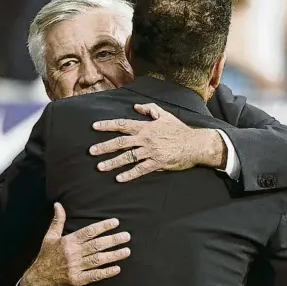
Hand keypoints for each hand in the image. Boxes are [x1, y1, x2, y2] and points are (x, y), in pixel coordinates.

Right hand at [19, 203, 130, 285]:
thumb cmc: (46, 257)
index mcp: (68, 241)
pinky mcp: (77, 280)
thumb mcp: (50, 237)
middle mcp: (73, 253)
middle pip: (96, 245)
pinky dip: (106, 272)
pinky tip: (117, 268)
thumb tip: (58, 204)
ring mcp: (75, 267)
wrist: (38, 281)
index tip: (116, 222)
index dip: (103, 226)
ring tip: (127, 251)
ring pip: (98, 259)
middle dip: (113, 240)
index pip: (89, 232)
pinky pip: (94, 275)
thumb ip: (57, 221)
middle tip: (127, 236)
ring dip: (114, 255)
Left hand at [90, 103, 226, 181]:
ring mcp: (151, 151)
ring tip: (100, 167)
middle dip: (104, 147)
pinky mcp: (157, 163)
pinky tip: (119, 179)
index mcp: (146, 127)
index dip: (108, 125)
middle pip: (121, 142)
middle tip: (91, 151)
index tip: (94, 127)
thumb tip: (136, 107)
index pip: (123, 124)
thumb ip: (150, 109)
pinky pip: (140, 169)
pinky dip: (129, 174)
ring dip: (113, 162)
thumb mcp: (165, 115)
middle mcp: (146, 139)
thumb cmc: (179, 129)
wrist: (195, 144)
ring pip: (128, 157)